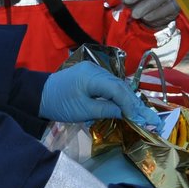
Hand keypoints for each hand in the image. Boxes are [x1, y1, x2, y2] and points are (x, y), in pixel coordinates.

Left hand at [39, 62, 162, 130]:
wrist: (39, 95)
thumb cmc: (59, 104)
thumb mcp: (82, 111)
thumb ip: (105, 109)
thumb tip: (124, 112)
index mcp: (92, 76)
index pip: (117, 89)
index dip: (130, 104)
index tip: (139, 118)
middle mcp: (96, 70)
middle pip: (120, 85)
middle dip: (134, 102)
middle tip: (149, 117)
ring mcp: (93, 71)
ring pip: (116, 85)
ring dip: (128, 99)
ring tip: (142, 113)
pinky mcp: (91, 76)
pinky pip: (109, 85)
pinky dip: (119, 96)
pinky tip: (127, 105)